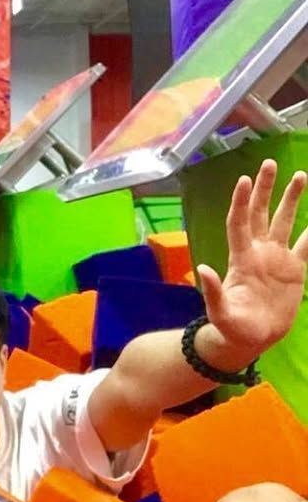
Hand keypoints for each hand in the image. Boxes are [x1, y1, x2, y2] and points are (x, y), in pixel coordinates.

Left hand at [197, 159, 307, 364]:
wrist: (250, 339)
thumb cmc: (231, 326)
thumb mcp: (220, 312)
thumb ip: (213, 291)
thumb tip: (204, 269)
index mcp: (242, 258)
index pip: (240, 222)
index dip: (241, 201)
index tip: (243, 179)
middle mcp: (259, 252)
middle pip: (261, 213)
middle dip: (264, 188)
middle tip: (268, 163)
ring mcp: (277, 259)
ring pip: (285, 222)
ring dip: (291, 199)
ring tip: (301, 175)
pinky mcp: (294, 271)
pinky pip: (307, 246)